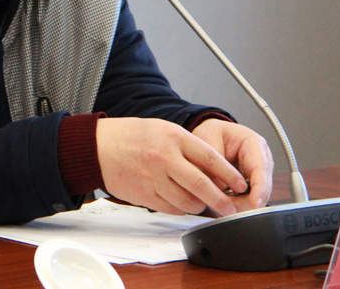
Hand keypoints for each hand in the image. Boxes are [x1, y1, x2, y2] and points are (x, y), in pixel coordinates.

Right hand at [96, 117, 247, 216]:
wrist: (98, 147)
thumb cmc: (132, 136)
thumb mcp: (163, 129)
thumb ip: (187, 146)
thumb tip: (213, 167)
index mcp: (173, 137)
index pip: (209, 157)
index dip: (228, 173)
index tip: (241, 183)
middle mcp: (165, 158)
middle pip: (201, 184)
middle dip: (221, 199)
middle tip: (231, 208)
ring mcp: (154, 178)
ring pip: (187, 201)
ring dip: (200, 206)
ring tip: (204, 204)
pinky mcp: (145, 195)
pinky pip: (171, 208)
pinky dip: (181, 209)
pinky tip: (183, 204)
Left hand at [190, 118, 272, 211]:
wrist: (210, 136)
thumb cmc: (211, 133)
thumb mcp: (207, 138)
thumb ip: (212, 162)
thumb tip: (217, 187)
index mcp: (254, 143)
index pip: (261, 168)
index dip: (260, 189)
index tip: (255, 204)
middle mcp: (261, 160)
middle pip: (262, 189)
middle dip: (245, 202)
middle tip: (224, 208)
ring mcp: (258, 175)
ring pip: (255, 199)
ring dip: (237, 205)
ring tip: (217, 202)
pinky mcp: (251, 187)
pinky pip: (245, 202)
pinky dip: (233, 205)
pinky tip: (220, 202)